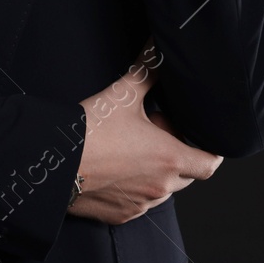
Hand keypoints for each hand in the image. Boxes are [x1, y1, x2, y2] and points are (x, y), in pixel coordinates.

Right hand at [69, 43, 223, 224]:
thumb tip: (157, 47)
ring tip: (129, 149)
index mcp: (169, 158)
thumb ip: (147, 71)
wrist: (54, 161)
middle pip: (185, 174)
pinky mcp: (122, 215)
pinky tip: (113, 168)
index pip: (209, 163)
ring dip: (155, 172)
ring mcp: (142, 203)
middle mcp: (161, 186)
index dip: (209, 150)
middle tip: (151, 132)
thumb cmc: (90, 130)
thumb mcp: (122, 95)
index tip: (196, 138)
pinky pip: (139, 202)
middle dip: (175, 154)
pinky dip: (134, 188)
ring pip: (161, 189)